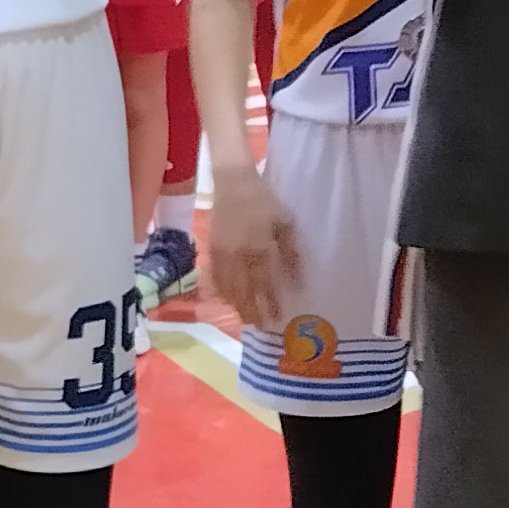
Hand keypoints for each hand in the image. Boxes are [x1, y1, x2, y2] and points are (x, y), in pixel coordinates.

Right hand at [202, 167, 299, 327]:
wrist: (233, 181)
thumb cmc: (265, 200)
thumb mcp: (285, 224)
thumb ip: (290, 254)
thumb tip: (297, 283)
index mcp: (259, 248)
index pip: (265, 285)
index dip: (271, 304)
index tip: (278, 318)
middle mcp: (239, 256)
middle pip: (245, 292)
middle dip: (253, 311)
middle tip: (261, 326)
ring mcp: (222, 254)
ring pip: (228, 288)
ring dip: (237, 305)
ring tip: (246, 318)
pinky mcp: (211, 249)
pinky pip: (215, 277)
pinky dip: (222, 291)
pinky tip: (228, 299)